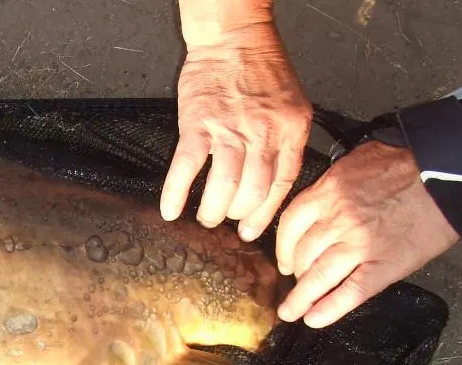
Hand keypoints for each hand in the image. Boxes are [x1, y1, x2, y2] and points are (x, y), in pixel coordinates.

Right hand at [161, 23, 311, 241]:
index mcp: (291, 128)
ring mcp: (230, 127)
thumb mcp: (291, 105)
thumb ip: (285, 141)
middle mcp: (264, 131)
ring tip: (205, 218)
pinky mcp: (198, 122)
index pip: (282, 184)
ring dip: (212, 210)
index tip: (251, 232)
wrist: (234, 36)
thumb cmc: (261, 67)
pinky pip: (187, 166)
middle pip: (254, 191)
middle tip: (225, 220)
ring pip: (224, 185)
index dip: (265, 214)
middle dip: (237, 215)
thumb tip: (272, 181)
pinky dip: (176, 192)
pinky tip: (170, 210)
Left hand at [275, 141, 459, 327]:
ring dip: (301, 299)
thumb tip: (319, 201)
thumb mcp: (357, 161)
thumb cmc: (406, 164)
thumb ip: (332, 183)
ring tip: (292, 312)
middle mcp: (338, 221)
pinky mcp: (385, 265)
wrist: (450, 176)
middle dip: (295, 274)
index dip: (282, 247)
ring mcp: (360, 245)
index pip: (290, 225)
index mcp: (328, 193)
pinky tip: (315, 319)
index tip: (284, 260)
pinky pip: (351, 292)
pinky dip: (330, 309)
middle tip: (295, 285)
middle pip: (302, 254)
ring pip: (319, 277)